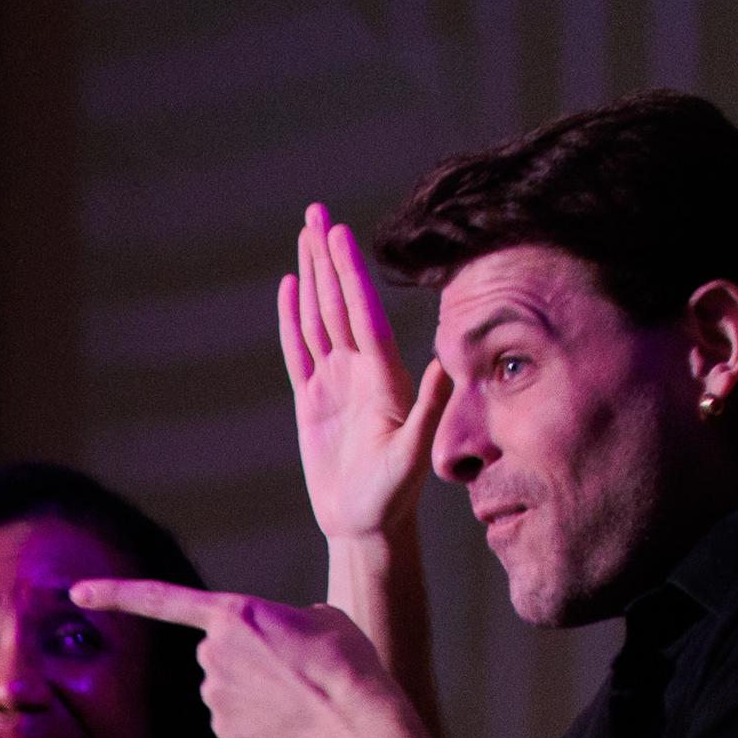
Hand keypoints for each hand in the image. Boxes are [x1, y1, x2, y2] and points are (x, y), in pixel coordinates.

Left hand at [71, 578, 394, 737]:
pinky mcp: (221, 729)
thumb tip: (279, 641)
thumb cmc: (347, 663)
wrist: (356, 719)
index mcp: (234, 613)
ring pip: (221, 688)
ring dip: (250, 691)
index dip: (115, 595)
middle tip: (289, 670)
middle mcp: (213, 651)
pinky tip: (285, 722)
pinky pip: (230, 719)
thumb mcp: (319, 619)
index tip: (75, 592)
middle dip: (243, 660)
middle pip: (214, 652)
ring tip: (294, 696)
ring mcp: (213, 693)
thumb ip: (282, 623)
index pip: (160, 600)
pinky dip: (253, 721)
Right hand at [280, 203, 448, 543]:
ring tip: (304, 237)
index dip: (350, 274)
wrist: (367, 525)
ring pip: (318, 318)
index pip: (363, 314)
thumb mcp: (414, 454)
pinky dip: (292, 319)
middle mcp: (360, 371)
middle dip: (327, 258)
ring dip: (312, 277)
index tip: (339, 234)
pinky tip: (290, 288)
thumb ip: (430, 408)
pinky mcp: (313, 400)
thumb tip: (447, 363)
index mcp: (384, 376)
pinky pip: (299, 351)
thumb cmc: (394, 496)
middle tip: (315, 213)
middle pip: (338, 302)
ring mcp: (335, 382)